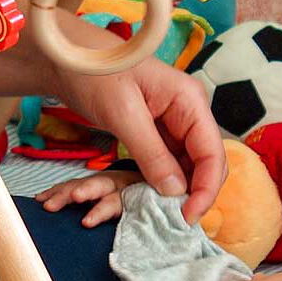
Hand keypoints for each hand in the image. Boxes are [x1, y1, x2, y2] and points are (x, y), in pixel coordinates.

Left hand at [54, 56, 225, 225]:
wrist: (69, 57)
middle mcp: (189, 112)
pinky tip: (153, 199)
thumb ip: (151, 153)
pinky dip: (163, 181)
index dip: (205, 189)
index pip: (212, 153)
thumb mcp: (122, 115)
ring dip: (180, 191)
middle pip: (206, 162)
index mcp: (190, 101)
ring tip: (164, 217)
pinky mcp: (157, 131)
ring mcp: (175, 122)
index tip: (187, 217)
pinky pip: (169, 161)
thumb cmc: (94, 73)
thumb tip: (176, 192)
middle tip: (176, 223)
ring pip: (188, 165)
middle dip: (196, 193)